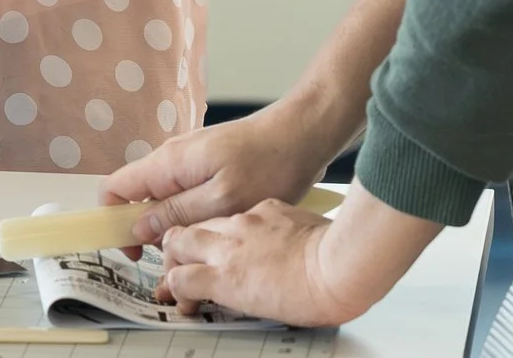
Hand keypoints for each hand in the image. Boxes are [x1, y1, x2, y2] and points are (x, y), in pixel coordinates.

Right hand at [101, 100, 339, 246]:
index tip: (137, 253)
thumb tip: (138, 227)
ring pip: (164, 199)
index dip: (114, 223)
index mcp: (168, 164)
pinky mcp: (209, 164)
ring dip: (175, 226)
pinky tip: (220, 229)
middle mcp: (172, 158)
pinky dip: (194, 214)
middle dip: (149, 231)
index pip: (114, 189)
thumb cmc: (269, 163)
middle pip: (138, 198)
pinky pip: (186, 193)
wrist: (303, 132)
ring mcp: (190, 160)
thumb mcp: (222, 200)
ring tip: (206, 248)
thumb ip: (177, 213)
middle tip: (180, 260)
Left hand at [159, 184, 440, 327]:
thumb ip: (288, 230)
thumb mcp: (309, 228)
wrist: (338, 267)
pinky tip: (182, 300)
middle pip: (195, 225)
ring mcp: (228, 248)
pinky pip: (184, 279)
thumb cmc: (339, 254)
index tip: (211, 249)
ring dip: (174, 264)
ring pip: (179, 245)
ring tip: (173, 285)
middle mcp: (240, 223)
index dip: (212, 235)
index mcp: (264, 211)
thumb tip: (287, 244)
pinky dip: (177, 289)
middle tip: (182, 264)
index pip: (224, 218)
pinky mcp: (223, 277)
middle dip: (182, 244)